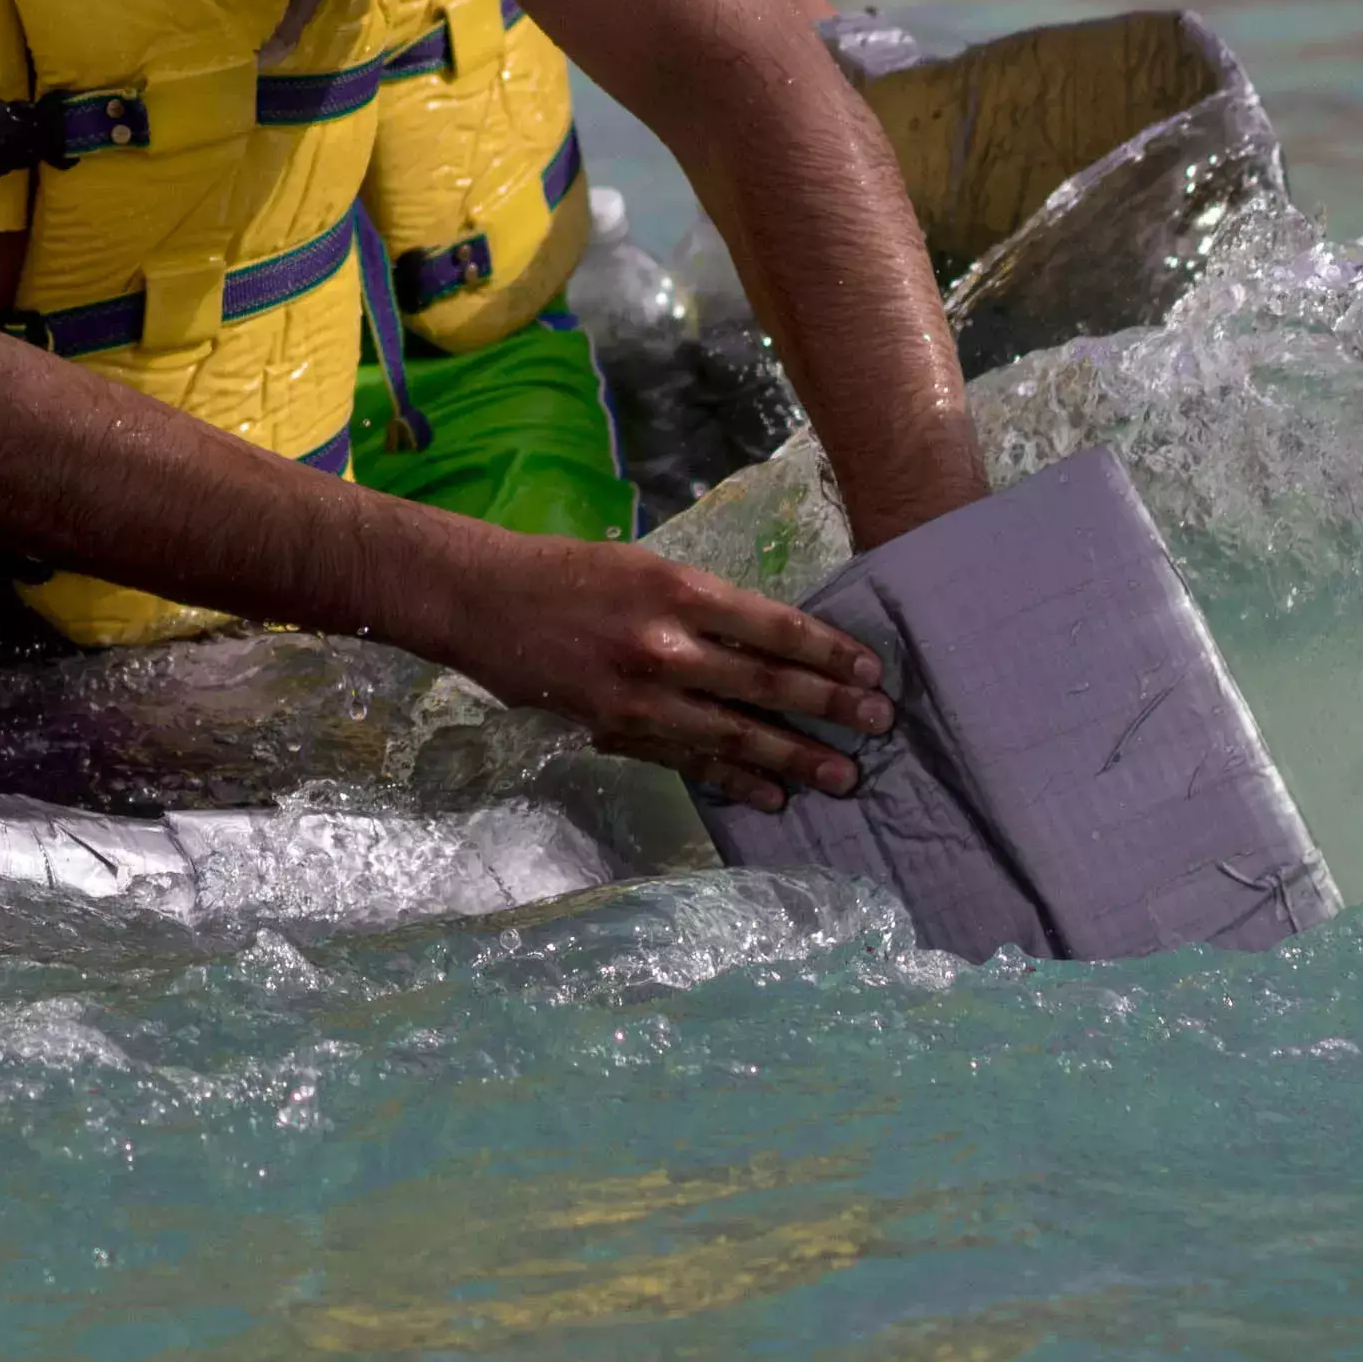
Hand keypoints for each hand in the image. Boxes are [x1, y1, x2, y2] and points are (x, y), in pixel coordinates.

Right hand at [412, 533, 896, 808]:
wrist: (482, 601)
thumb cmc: (567, 572)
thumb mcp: (643, 566)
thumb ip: (702, 604)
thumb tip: (766, 641)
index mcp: (677, 589)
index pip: (772, 626)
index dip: (827, 652)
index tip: (870, 671)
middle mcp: (665, 645)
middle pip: (764, 682)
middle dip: (827, 707)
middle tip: (880, 727)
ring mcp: (640, 695)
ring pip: (732, 731)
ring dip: (792, 756)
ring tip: (842, 775)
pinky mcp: (617, 729)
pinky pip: (687, 760)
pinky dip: (732, 780)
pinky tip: (772, 795)